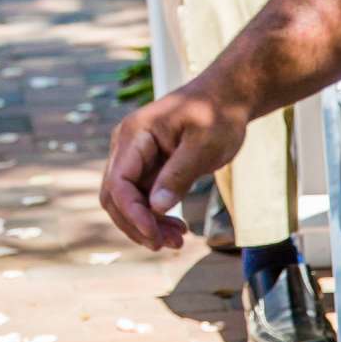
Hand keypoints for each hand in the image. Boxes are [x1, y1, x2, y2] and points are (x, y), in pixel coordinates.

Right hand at [100, 82, 250, 252]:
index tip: (156, 237)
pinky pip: (142, 197)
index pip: (118, 182)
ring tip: (178, 241)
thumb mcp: (204, 145)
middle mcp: (126, 146)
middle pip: (115, 196)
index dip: (133, 213)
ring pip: (127, 201)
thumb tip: (156, 208)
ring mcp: (135, 156)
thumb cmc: (217, 113)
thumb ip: (179, 175)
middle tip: (169, 245)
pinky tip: (176, 227)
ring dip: (147, 224)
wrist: (226, 96)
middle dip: (137, 225)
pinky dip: (156, 216)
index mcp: (134, 134)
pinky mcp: (147, 165)